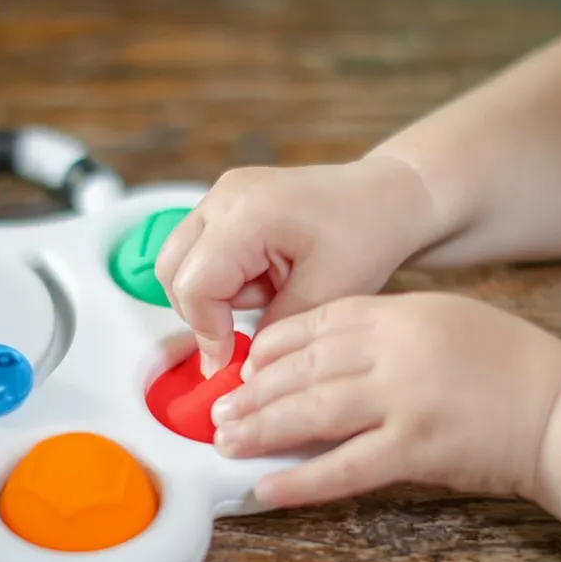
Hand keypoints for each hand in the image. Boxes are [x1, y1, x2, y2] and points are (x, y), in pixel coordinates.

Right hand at [154, 155, 438, 370]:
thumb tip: (238, 366)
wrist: (388, 197)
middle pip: (172, 271)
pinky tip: (264, 278)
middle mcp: (224, 196)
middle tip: (243, 333)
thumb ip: (274, 332)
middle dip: (202, 311)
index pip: (194, 284)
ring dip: (212, 294)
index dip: (207, 329)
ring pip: (178, 263)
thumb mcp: (327, 294)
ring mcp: (220, 195)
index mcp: (247, 212)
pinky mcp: (224, 204)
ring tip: (266, 293)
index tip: (231, 359)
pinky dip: (221, 277)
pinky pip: (197, 252)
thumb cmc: (368, 233)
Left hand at [212, 292, 560, 508]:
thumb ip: (382, 329)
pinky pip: (346, 467)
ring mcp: (404, 400)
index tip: (244, 368)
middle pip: (304, 369)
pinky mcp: (417, 449)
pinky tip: (267, 487)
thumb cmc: (506, 365)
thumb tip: (318, 353)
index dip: (271, 350)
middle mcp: (395, 351)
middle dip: (254, 393)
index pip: (315, 325)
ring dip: (263, 429)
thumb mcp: (441, 320)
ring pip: (313, 413)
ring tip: (227, 442)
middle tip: (218, 411)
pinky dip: (302, 480)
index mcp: (399, 313)